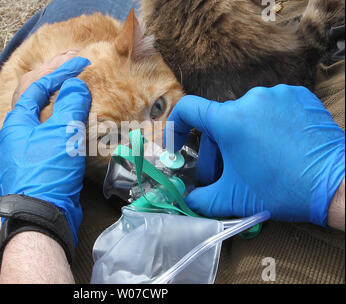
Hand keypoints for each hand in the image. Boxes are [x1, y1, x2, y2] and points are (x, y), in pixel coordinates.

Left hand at [0, 57, 91, 242]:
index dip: (59, 70)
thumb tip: (76, 85)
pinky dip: (61, 123)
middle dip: (54, 79)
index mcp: (17, 123)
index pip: (36, 86)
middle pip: (34, 98)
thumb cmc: (48, 171)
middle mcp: (16, 135)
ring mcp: (25, 152)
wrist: (42, 216)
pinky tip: (72, 122)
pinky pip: (49, 136)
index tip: (81, 62)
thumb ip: (71, 104)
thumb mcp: (62, 133)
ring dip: (58, 100)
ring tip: (73, 87)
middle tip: (74, 64)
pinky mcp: (37, 166)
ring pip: (42, 118)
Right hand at [165, 85, 344, 225]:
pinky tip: (277, 145)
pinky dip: (267, 124)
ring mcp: (277, 94)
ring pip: (245, 114)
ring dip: (242, 136)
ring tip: (255, 160)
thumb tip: (186, 199)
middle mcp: (250, 100)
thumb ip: (200, 200)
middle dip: (216, 147)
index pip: (188, 109)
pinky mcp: (298, 95)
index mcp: (229, 121)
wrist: (336, 183)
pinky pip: (271, 107)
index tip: (180, 144)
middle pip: (219, 120)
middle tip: (224, 172)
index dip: (176, 126)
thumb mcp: (232, 199)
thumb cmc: (282, 190)